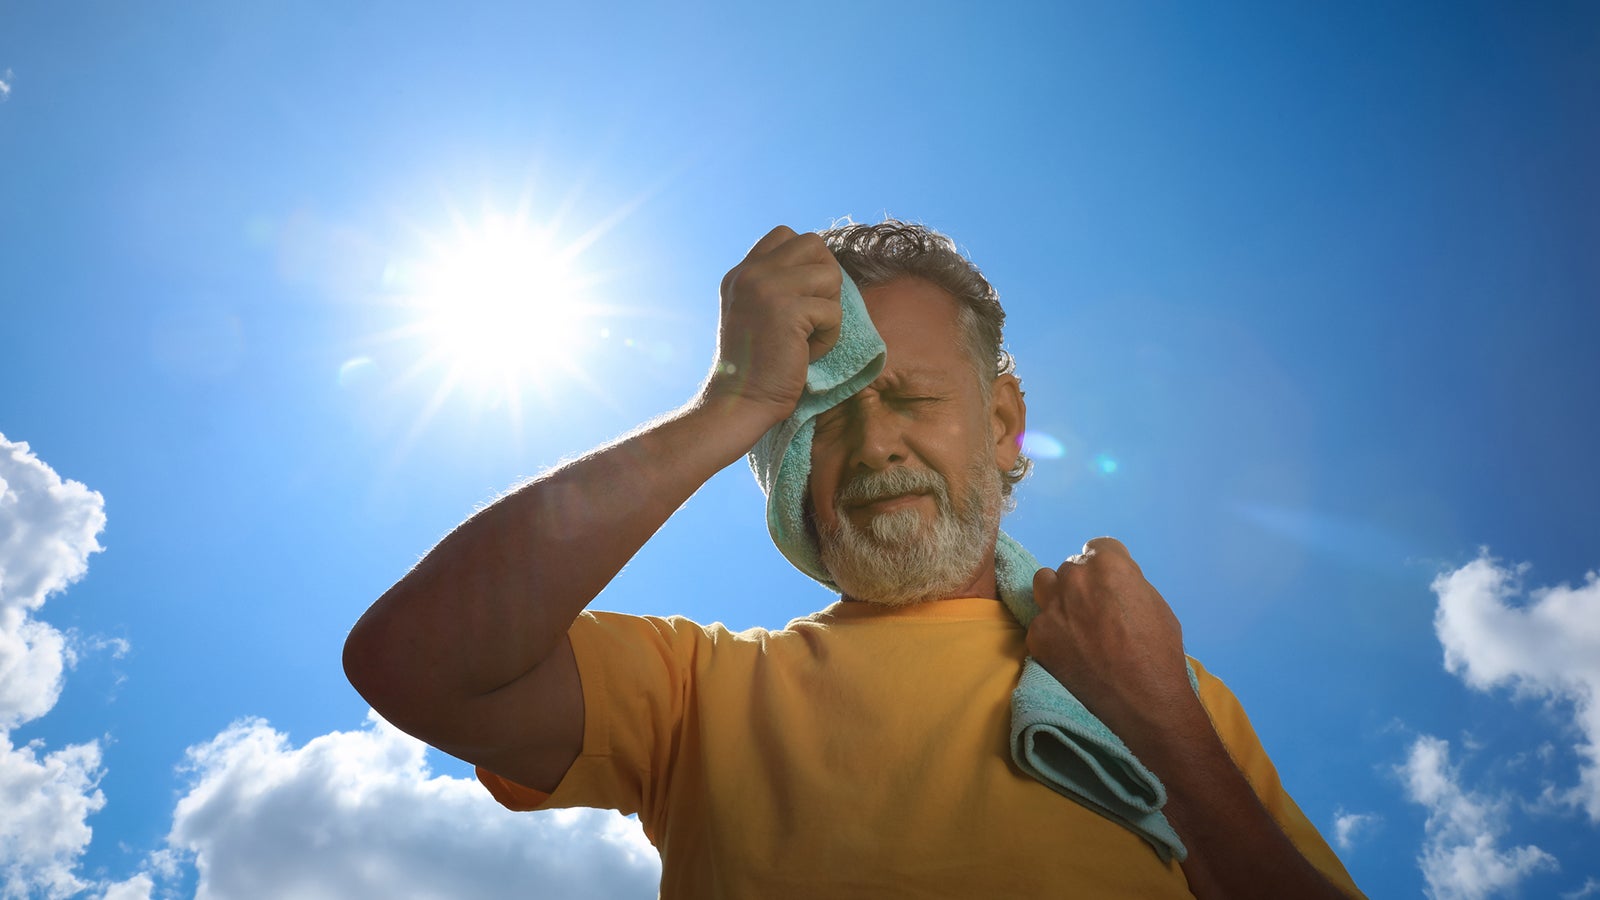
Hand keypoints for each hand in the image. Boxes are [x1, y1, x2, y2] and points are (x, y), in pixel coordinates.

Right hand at [697, 226, 842, 431]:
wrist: (740, 400)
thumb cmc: (756, 365)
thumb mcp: (755, 311)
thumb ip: (775, 284)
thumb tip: (822, 266)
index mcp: (742, 272)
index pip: (786, 235)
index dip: (807, 261)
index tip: (803, 296)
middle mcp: (751, 273)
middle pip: (814, 244)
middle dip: (825, 277)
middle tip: (814, 313)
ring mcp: (767, 287)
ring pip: (830, 275)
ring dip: (829, 310)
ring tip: (808, 336)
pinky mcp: (788, 309)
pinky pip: (833, 311)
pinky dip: (828, 338)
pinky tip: (805, 353)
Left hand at [1026, 537, 1205, 751]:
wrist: (1144, 702)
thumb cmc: (1160, 651)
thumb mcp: (1154, 603)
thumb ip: (1127, 582)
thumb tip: (1113, 579)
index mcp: (1108, 565)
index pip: (1097, 547)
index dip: (1106, 567)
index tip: (1109, 585)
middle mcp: (1074, 578)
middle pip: (1071, 568)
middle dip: (1082, 585)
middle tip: (1095, 613)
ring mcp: (1051, 607)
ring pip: (1044, 584)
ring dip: (1057, 597)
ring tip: (1074, 622)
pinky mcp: (1037, 636)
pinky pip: (1040, 623)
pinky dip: (1051, 634)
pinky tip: (1070, 653)